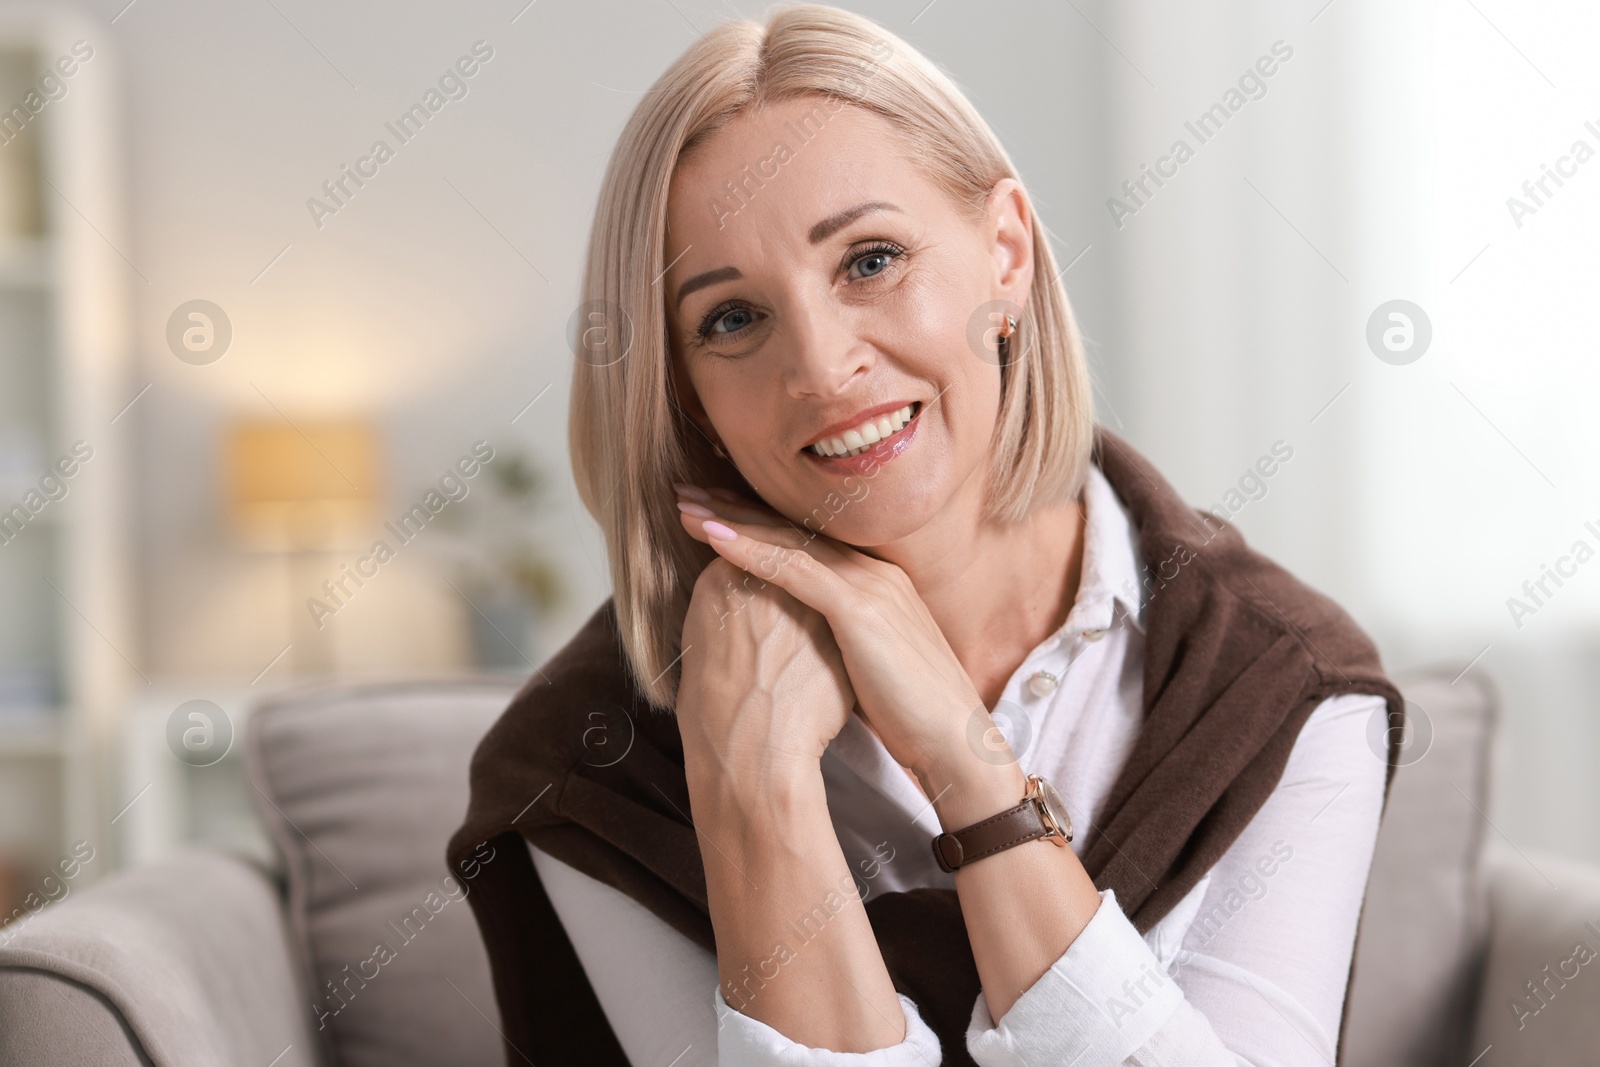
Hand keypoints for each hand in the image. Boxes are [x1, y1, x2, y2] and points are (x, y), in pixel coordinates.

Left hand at [675, 484, 987, 781]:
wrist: (957, 741)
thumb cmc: (913, 716)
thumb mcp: (871, 664)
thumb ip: (841, 642)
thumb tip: (803, 647)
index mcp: (877, 583)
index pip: (808, 542)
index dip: (759, 524)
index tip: (716, 513)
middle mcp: (873, 573)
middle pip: (793, 531)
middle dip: (737, 509)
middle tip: (688, 492)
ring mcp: (868, 586)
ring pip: (788, 541)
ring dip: (732, 520)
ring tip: (686, 507)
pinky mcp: (859, 609)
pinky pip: (794, 570)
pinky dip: (750, 550)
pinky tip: (713, 537)